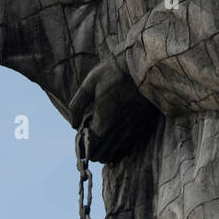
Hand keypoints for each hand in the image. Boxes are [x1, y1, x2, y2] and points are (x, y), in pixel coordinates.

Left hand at [69, 49, 160, 163]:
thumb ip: (78, 104)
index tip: (80, 140)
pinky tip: (114, 139)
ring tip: (100, 141)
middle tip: (88, 141)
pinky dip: (119, 147)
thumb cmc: (115, 70)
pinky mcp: (144, 125)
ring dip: (106, 151)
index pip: (91, 145)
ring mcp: (134, 128)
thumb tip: (73, 124)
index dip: (83, 147)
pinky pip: (129, 146)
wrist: (146, 64)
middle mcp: (120, 128)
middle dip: (92, 152)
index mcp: (106, 118)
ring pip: (116, 152)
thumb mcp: (91, 82)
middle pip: (103, 154)